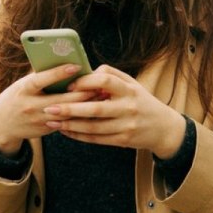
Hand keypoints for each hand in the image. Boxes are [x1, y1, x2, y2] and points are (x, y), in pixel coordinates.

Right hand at [0, 65, 96, 155]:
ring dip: (84, 106)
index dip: (58, 73)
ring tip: (100, 96)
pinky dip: (79, 116)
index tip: (76, 66)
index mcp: (23, 90)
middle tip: (99, 85)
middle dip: (81, 93)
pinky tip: (91, 109)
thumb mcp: (22, 85)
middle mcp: (30, 106)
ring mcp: (38, 120)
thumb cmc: (16, 97)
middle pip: (61, 100)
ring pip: (67, 114)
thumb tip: (62, 62)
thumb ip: (39, 76)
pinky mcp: (45, 130)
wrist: (1, 125)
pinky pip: (65, 123)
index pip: (41, 80)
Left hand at [42, 65, 184, 157]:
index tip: (69, 85)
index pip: (106, 81)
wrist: (163, 128)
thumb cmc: (141, 101)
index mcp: (129, 90)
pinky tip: (65, 131)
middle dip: (70, 109)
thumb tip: (86, 72)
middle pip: (95, 109)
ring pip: (93, 127)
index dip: (86, 82)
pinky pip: (96, 139)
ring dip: (70, 125)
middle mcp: (128, 108)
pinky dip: (78, 135)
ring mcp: (126, 126)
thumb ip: (111, 75)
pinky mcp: (122, 141)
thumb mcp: (132, 84)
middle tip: (49, 107)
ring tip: (51, 121)